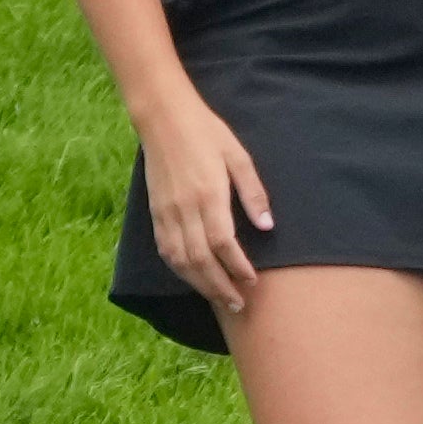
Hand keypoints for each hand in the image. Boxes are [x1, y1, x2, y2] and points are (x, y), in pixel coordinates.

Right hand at [132, 86, 275, 320]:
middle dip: (220, 286)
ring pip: (180, 259)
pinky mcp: (155, 211)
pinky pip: (165, 248)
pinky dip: (179, 268)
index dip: (237, 266)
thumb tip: (267, 227)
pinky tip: (193, 278)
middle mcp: (183, 208)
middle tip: (239, 304)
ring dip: (199, 283)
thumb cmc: (208, 135)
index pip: (223, 243)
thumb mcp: (239, 157)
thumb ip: (253, 194)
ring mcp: (165, 211)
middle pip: (200, 259)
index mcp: (208, 194)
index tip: (253, 282)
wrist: (163, 119)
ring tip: (220, 298)